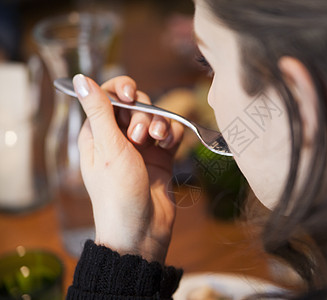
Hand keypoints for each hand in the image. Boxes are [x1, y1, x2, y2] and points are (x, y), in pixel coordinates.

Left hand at [73, 74, 183, 262]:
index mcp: (98, 133)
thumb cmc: (117, 193)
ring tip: (157, 141)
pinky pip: (170, 132)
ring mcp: (142, 147)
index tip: (130, 97)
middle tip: (139, 137)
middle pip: (135, 104)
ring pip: (155, 116)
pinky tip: (169, 145)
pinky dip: (172, 133)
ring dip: (159, 123)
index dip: (121, 90)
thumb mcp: (107, 148)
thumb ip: (99, 111)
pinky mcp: (162, 156)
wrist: (142, 230)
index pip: (108, 96)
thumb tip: (79, 78)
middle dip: (142, 114)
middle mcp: (119, 137)